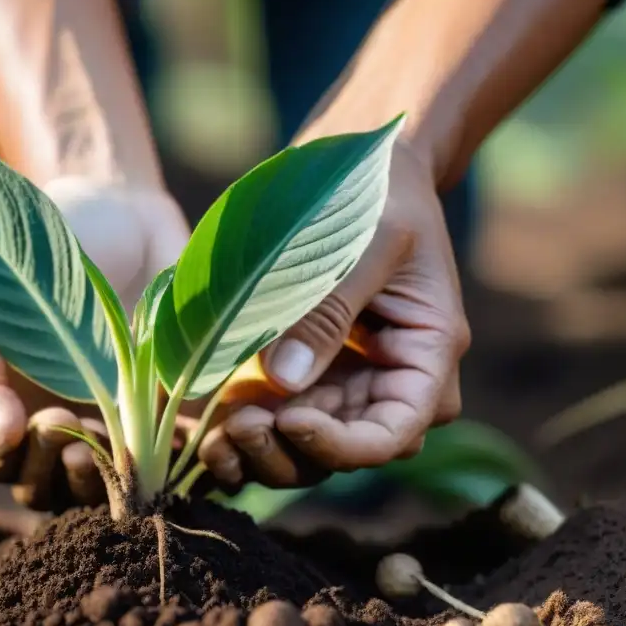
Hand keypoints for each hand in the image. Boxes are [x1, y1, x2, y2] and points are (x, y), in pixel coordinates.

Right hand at [0, 177, 189, 509]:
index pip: (2, 465)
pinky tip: (179, 436)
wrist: (121, 208)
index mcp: (5, 401)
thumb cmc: (40, 247)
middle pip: (52, 490)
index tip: (40, 420)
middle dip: (61, 471)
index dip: (17, 459)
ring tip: (120, 441)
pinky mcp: (171, 416)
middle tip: (78, 429)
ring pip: (109, 487)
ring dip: (111, 478)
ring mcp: (118, 424)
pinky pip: (175, 462)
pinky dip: (177, 461)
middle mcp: (59, 424)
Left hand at [202, 140, 470, 489]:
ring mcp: (339, 385)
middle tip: (238, 426)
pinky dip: (240, 435)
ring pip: (303, 451)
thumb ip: (328, 309)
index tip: (289, 421)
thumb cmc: (377, 194)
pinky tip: (201, 431)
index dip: (341, 445)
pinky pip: (272, 425)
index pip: (392, 433)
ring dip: (259, 453)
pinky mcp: (298, 377)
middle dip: (290, 451)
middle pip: (343, 455)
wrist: (357, 170)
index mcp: (424, 356)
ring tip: (213, 437)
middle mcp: (385, 384)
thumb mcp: (366, 241)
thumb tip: (285, 380)